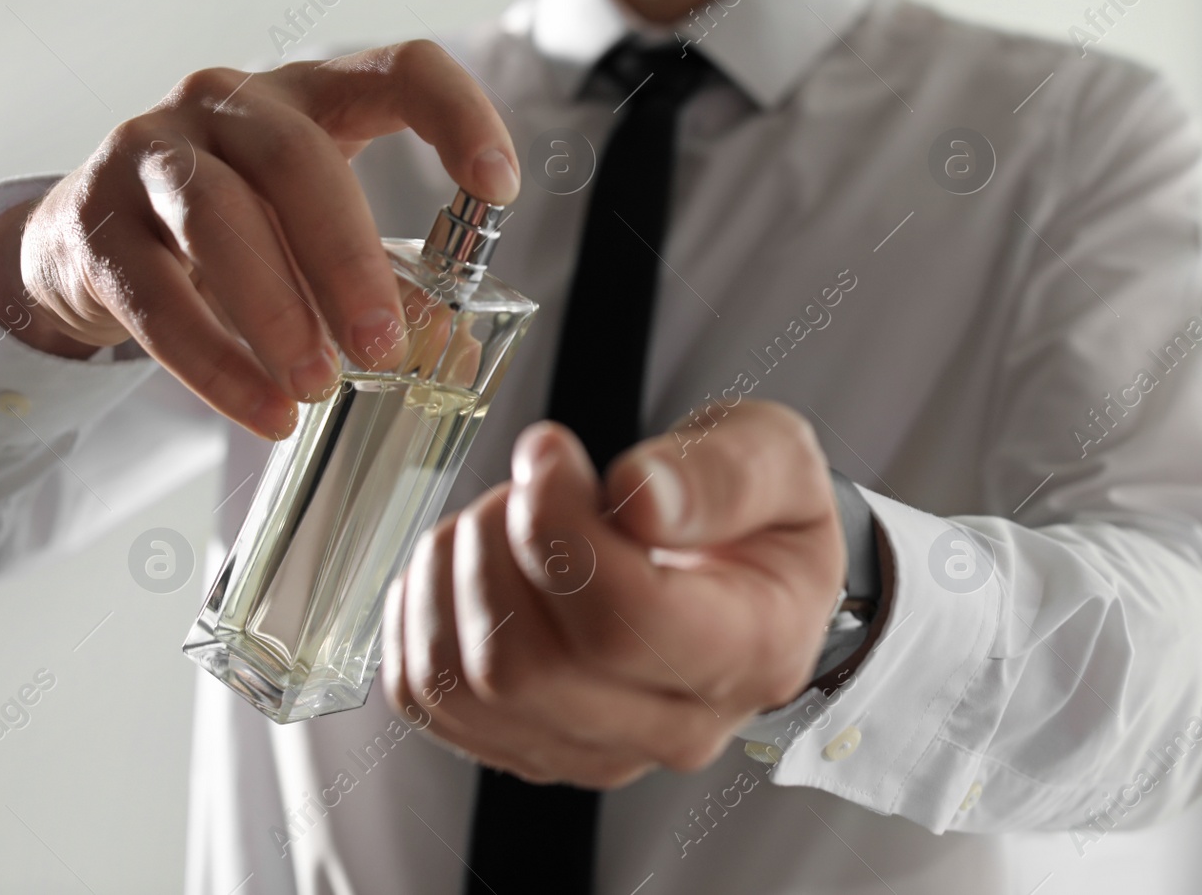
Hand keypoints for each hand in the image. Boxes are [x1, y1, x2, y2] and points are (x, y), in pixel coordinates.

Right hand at [0, 41, 518, 439]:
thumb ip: (382, 276)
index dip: (456, 116)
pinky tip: (266, 411)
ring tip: (320, 386)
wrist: (92, 241)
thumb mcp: (314, 232)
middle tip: (384, 346)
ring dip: (278, 312)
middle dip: (349, 259)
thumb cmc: (238, 228)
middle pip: (297, 160)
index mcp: (312, 96)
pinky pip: (158, 296)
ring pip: (218, 218)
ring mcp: (153, 153)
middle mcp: (229, 104)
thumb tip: (450, 351)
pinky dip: (216, 364)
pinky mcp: (97, 223)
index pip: (400, 69)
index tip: (499, 188)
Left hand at [380, 400, 847, 787]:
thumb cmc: (762, 517)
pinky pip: (424, 695)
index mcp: (753, 652)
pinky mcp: (526, 746)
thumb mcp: (779, 457)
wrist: (749, 574)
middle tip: (532, 480)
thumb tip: (642, 500)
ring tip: (506, 514)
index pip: (621, 621)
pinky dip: (421, 611)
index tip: (549, 452)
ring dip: (453, 572)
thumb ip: (724, 472)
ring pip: (461, 684)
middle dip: (498, 542)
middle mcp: (676, 726)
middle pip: (523, 666)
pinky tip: (473, 562)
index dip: (556, 526)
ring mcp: (596, 750)